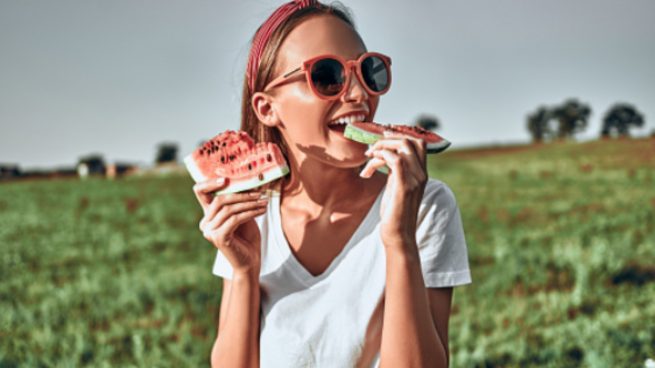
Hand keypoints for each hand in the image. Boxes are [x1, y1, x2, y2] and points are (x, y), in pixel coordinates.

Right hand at [192, 178, 267, 274]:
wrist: (250, 261)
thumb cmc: (247, 237)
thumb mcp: (242, 214)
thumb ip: (238, 200)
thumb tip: (247, 180)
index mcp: (208, 214)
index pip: (200, 192)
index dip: (210, 183)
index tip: (226, 179)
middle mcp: (205, 223)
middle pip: (220, 199)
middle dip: (242, 195)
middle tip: (259, 194)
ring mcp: (210, 231)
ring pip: (229, 209)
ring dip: (249, 204)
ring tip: (264, 202)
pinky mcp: (218, 237)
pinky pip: (235, 219)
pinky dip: (250, 213)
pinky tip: (261, 211)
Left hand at [359, 131, 427, 250]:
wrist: (398, 236)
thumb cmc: (394, 213)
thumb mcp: (396, 187)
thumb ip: (395, 172)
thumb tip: (385, 158)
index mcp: (421, 173)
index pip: (418, 143)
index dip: (400, 135)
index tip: (382, 138)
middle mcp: (421, 174)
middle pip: (412, 140)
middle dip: (389, 138)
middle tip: (373, 146)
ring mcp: (415, 180)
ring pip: (403, 146)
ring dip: (382, 146)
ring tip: (368, 155)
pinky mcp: (404, 187)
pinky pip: (395, 160)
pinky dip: (381, 155)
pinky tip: (370, 162)